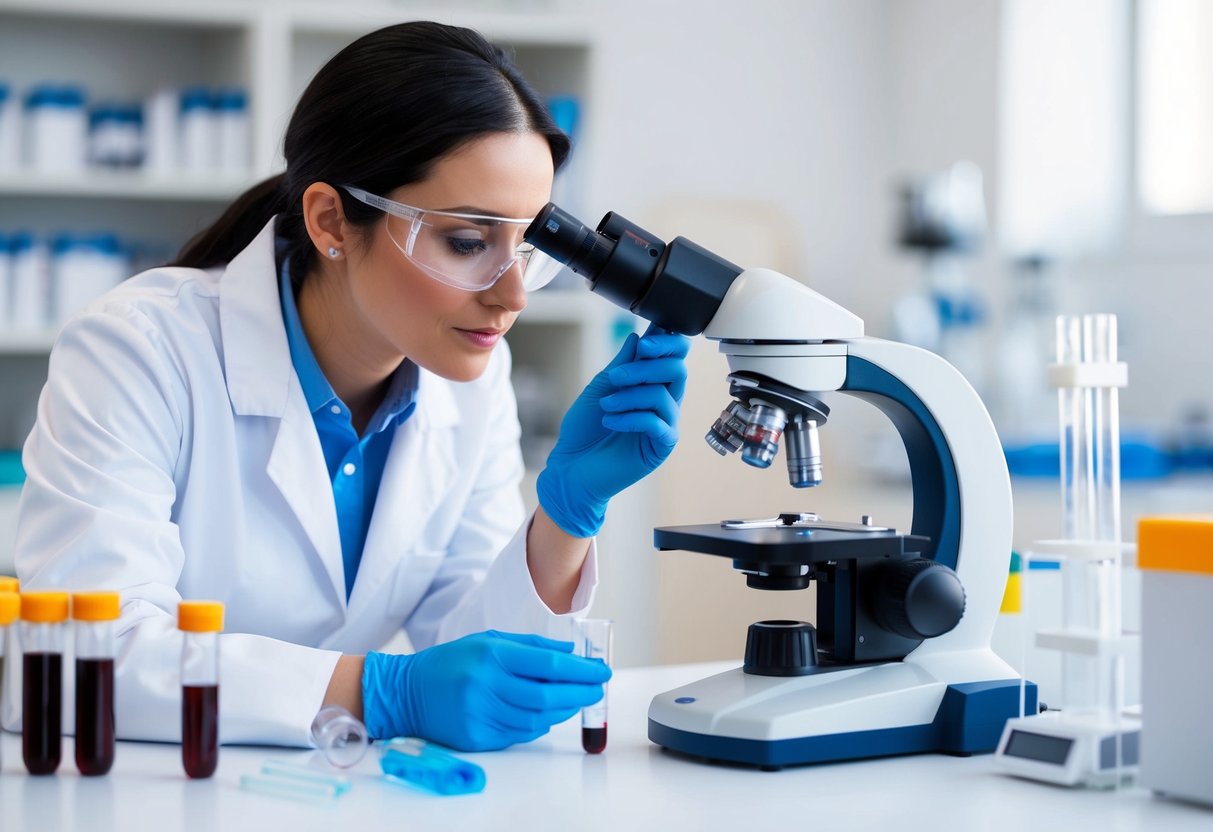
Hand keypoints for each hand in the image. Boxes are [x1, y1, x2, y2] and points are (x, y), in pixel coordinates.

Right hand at [361, 631, 610, 750]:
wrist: (407, 692)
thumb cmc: (453, 661)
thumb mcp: (490, 639)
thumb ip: (532, 645)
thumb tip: (571, 652)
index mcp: (492, 653)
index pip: (549, 664)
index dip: (581, 669)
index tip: (601, 670)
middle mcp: (486, 683)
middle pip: (548, 695)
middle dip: (580, 692)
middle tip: (597, 689)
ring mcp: (480, 713)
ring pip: (537, 718)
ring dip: (562, 711)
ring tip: (575, 700)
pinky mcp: (476, 737)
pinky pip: (519, 734)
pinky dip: (539, 725)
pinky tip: (547, 715)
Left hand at [538, 323, 689, 537]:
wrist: (572, 466)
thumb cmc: (584, 431)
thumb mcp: (600, 388)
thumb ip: (621, 365)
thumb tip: (637, 339)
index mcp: (650, 385)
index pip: (673, 357)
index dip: (666, 343)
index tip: (645, 341)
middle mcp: (663, 402)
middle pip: (677, 370)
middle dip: (646, 366)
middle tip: (617, 375)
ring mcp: (664, 424)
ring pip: (664, 395)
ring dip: (630, 395)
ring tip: (605, 404)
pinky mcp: (661, 446)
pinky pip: (656, 423)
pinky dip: (630, 417)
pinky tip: (610, 421)